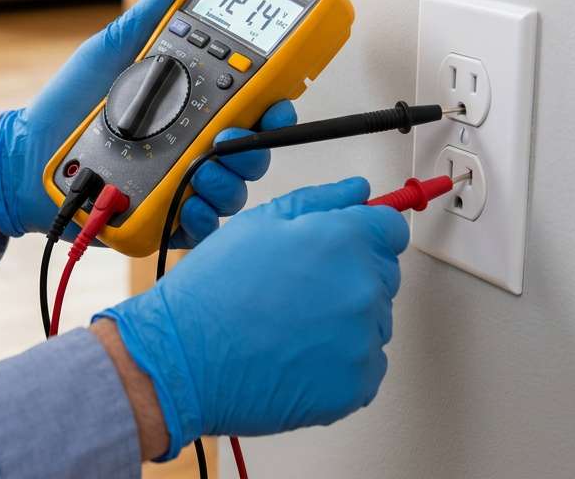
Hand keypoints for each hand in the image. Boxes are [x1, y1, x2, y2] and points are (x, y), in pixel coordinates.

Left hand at [0, 0, 296, 241]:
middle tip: (234, 136)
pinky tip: (188, 204)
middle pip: (250, 153)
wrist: (27, 154)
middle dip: (254, 147)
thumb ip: (148, 19)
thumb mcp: (109, 53)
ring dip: (228, 182)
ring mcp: (180, 186)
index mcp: (191, 109)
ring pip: (231, 192)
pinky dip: (201, 219)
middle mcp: (194, 149)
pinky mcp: (161, 220)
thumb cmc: (68, 105)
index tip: (277, 100)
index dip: (272, 107)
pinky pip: (198, 229)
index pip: (248, 110)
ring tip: (204, 170)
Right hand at [96, 178, 407, 458]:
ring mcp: (363, 339)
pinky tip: (298, 356)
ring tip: (291, 327)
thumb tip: (358, 191)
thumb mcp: (258, 224)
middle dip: (350, 277)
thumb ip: (320, 201)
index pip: (390, 229)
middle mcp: (362, 287)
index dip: (365, 235)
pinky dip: (341, 364)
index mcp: (343, 240)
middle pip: (383, 275)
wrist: (183, 357)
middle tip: (298, 292)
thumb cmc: (212, 292)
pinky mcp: (357, 384)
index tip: (347, 248)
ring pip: (374, 323)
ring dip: (345, 322)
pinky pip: (367, 367)